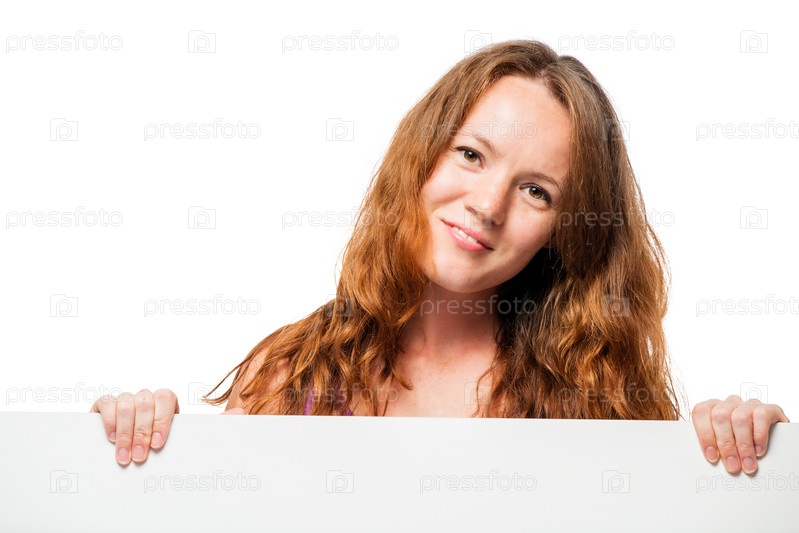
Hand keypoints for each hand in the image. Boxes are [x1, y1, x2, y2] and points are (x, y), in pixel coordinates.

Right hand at [90, 388, 245, 465]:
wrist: (131, 453)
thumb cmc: (161, 445)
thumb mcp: (185, 438)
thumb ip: (213, 426)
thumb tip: (242, 413)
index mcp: (166, 402)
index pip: (167, 397)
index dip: (162, 419)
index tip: (159, 444)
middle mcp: (146, 397)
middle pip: (145, 401)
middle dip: (142, 432)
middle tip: (141, 457)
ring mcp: (125, 399)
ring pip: (126, 403)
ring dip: (126, 432)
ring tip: (125, 455)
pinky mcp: (104, 406)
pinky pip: (106, 402)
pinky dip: (109, 420)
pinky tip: (112, 438)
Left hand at [691, 395, 789, 473]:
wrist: (776, 441)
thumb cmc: (744, 444)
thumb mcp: (726, 445)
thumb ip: (716, 448)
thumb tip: (712, 462)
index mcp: (713, 408)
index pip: (701, 412)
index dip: (705, 434)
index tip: (712, 457)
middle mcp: (730, 403)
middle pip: (720, 416)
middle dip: (725, 444)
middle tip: (732, 466)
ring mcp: (749, 404)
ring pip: (740, 418)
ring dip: (743, 445)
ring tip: (747, 464)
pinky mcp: (770, 409)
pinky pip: (761, 416)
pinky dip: (759, 436)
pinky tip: (759, 451)